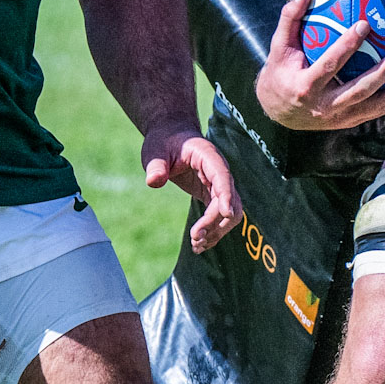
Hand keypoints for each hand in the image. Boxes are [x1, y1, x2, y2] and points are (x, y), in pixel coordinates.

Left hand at [141, 128, 242, 253]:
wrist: (171, 138)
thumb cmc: (163, 143)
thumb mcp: (155, 151)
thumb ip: (156, 166)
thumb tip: (154, 181)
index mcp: (208, 156)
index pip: (222, 176)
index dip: (227, 194)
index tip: (226, 213)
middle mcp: (219, 172)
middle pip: (229, 200)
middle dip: (216, 221)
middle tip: (195, 237)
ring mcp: (219, 185)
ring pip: (230, 212)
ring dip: (218, 231)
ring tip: (196, 245)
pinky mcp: (213, 195)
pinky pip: (221, 216)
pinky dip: (213, 231)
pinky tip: (199, 245)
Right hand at [255, 0, 384, 131]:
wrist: (279, 112)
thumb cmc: (281, 74)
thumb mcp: (279, 48)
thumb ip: (290, 19)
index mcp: (307, 86)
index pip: (330, 65)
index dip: (347, 46)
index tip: (364, 24)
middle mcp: (327, 105)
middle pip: (361, 90)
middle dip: (384, 72)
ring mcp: (343, 116)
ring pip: (378, 106)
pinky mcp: (354, 121)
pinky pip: (382, 110)